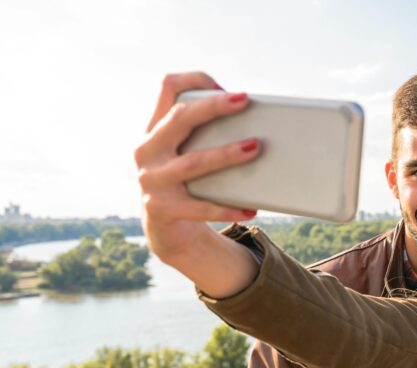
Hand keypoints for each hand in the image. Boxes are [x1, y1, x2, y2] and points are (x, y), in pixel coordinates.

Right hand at [135, 72, 259, 265]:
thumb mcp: (188, 153)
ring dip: (227, 154)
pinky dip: (227, 208)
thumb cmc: (189, 182)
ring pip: (193, 163)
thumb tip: (258, 122)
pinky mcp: (161, 209)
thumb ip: (207, 134)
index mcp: (155, 129)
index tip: (225, 87)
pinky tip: (250, 208)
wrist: (166, 229)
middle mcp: (147, 150)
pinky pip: (199, 207)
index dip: (195, 80)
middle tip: (244, 101)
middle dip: (213, 107)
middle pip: (179, 118)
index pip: (168, 88)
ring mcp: (151, 180)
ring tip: (255, 147)